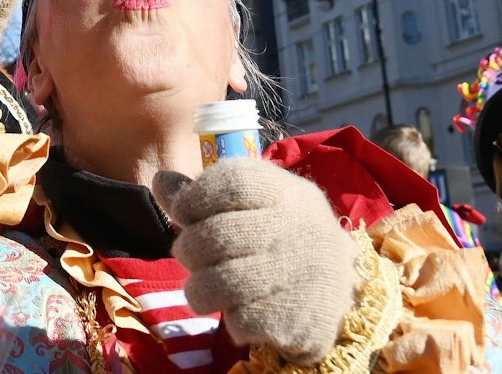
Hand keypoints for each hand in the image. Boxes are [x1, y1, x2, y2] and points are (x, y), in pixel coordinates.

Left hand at [155, 160, 359, 363]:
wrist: (340, 294)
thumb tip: (161, 180)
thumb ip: (205, 195)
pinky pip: (239, 320)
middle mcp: (297, 230)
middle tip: (188, 256)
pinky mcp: (295, 319)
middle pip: (217, 235)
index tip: (183, 212)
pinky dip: (230, 319)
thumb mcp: (255, 206)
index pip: (234, 181)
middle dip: (188, 248)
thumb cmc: (282, 241)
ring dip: (198, 289)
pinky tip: (238, 310)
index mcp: (287, 193)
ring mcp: (299, 275)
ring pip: (220, 283)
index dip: (195, 196)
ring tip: (202, 288)